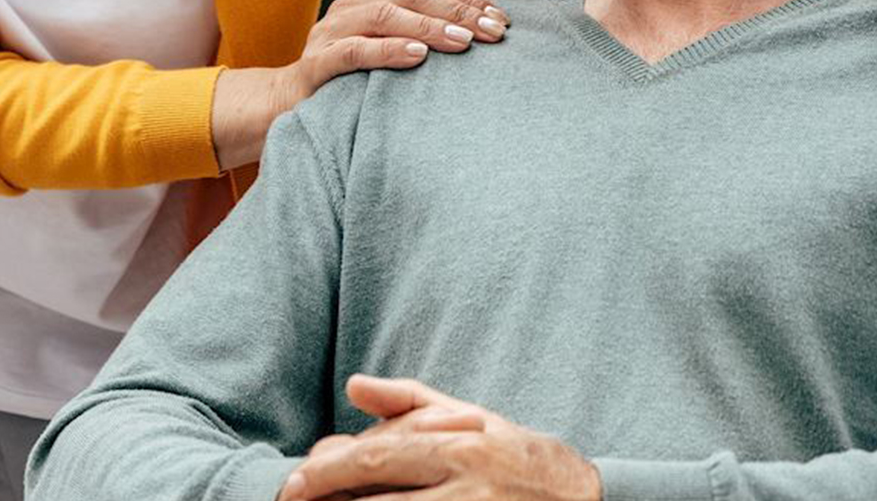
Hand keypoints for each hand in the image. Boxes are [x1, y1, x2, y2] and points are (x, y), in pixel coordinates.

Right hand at [212, 0, 508, 171]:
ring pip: (384, 15)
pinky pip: (353, 51)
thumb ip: (423, 34)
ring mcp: (331, 29)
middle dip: (456, 11)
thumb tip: (484, 32)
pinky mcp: (316, 62)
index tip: (500, 17)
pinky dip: (387, 51)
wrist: (290, 105)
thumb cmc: (354, 78)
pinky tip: (416, 57)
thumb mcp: (390, 47)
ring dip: (427, 27)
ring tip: (462, 42)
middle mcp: (351, 3)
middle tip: (492, 31)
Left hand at [279, 375, 599, 500]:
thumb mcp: (466, 417)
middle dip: (330, 499)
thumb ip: (408, 400)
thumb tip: (353, 386)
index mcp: (458, 443)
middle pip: (382, 495)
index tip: (295, 481)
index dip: (330, 471)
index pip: (380, 455)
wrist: (581, 498)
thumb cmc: (512, 453)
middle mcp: (466, 481)